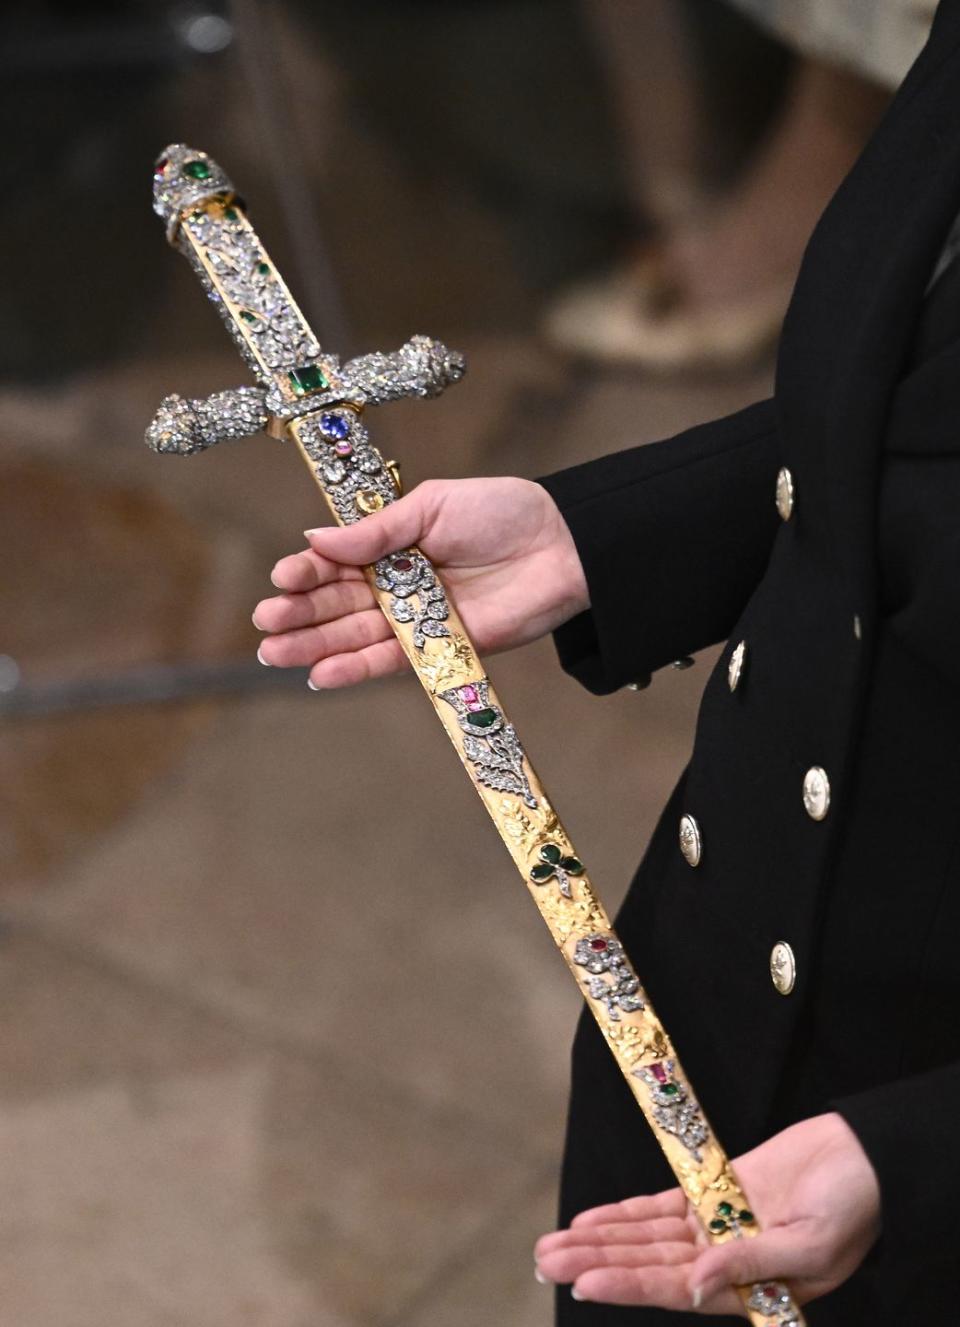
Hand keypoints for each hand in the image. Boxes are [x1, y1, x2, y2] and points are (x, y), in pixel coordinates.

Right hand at [253, 477, 588, 686]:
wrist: (562, 547)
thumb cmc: (502, 513)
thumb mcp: (431, 507)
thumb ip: (376, 531)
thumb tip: (314, 539)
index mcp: (391, 545)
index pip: (336, 562)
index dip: (307, 571)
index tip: (281, 577)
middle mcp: (398, 584)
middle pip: (338, 603)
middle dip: (299, 614)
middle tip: (265, 624)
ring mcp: (416, 618)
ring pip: (355, 636)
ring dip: (315, 646)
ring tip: (274, 654)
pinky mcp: (439, 647)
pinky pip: (390, 662)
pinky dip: (355, 669)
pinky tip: (321, 673)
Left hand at [533, 1112, 880, 1314]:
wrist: (864, 1158)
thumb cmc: (851, 1208)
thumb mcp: (809, 1244)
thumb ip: (749, 1262)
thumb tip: (694, 1286)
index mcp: (748, 1286)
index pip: (673, 1289)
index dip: (627, 1285)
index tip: (583, 1282)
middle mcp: (722, 1260)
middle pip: (648, 1264)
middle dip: (596, 1262)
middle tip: (545, 1261)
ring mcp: (715, 1224)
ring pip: (646, 1237)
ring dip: (600, 1239)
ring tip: (552, 1244)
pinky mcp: (715, 1190)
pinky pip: (661, 1207)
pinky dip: (625, 1214)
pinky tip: (591, 1220)